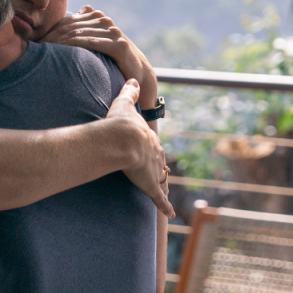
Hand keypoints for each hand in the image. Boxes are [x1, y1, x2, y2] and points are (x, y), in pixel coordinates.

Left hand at [37, 6, 158, 107]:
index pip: (68, 21)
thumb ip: (83, 31)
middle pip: (71, 26)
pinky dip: (75, 46)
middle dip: (52, 36)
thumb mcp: (96, 44)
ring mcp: (113, 32)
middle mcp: (105, 21)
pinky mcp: (119, 46)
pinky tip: (62, 53)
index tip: (35, 43)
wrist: (139, 74)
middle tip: (35, 48)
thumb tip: (72, 17)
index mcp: (97, 18)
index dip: (51, 31)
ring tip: (45, 51)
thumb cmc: (112, 61)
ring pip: (79, 33)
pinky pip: (92, 43)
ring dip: (59, 41)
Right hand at [107, 79, 173, 218]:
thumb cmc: (121, 123)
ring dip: (161, 184)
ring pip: (160, 178)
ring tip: (161, 189)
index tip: (151, 150)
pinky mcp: (149, 184)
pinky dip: (165, 205)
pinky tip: (171, 213)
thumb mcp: (124, 104)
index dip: (150, 147)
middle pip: (158, 160)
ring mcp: (153, 170)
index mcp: (148, 138)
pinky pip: (158, 198)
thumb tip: (133, 79)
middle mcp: (154, 154)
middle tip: (158, 169)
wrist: (123, 139)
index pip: (152, 143)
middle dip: (158, 165)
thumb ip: (129, 92)